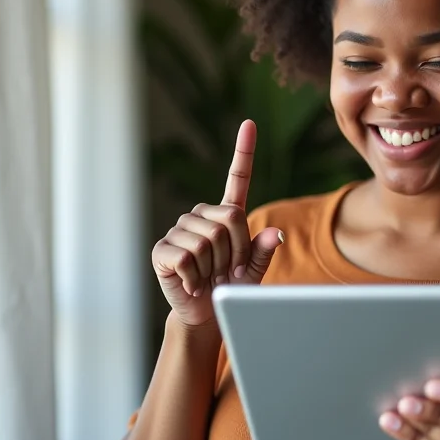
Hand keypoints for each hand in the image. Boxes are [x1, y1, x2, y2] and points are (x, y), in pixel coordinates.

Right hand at [151, 119, 283, 327]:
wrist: (206, 315)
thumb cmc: (232, 290)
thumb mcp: (254, 271)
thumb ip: (263, 251)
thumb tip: (275, 233)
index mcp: (227, 216)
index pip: (237, 177)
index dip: (243, 151)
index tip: (249, 123)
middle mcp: (202, 216)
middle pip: (230, 219)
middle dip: (236, 251)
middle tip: (227, 271)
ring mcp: (180, 230)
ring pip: (209, 239)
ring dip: (215, 266)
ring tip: (209, 277)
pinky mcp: (163, 250)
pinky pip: (187, 256)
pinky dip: (195, 277)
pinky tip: (193, 284)